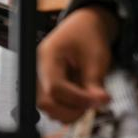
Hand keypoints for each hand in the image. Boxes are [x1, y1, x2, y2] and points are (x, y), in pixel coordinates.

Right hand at [36, 5, 116, 122]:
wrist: (84, 27)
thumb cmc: (88, 36)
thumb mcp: (96, 58)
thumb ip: (95, 82)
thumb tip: (100, 103)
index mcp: (48, 56)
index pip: (54, 87)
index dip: (77, 99)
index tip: (98, 100)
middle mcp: (38, 69)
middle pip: (45, 102)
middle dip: (72, 109)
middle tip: (92, 102)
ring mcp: (39, 78)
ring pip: (47, 107)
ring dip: (70, 110)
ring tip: (86, 99)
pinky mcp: (45, 85)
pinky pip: (51, 104)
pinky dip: (67, 108)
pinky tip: (79, 98)